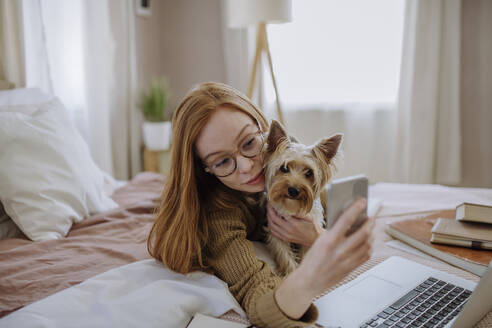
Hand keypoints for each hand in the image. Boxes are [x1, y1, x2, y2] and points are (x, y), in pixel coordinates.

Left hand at [266, 203, 322, 245]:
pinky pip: (274, 233)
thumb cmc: (313, 227)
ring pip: (272, 226)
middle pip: (273, 219)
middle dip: (269, 211)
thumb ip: (299, 212)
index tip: (273, 202)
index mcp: (294, 223)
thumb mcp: (309, 217)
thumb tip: (290, 207)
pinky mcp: (285, 239)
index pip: (280, 213)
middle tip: (269, 205)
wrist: (315, 239)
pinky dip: (271, 226)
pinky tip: (272, 222)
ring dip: (268, 219)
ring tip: (269, 212)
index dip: (274, 207)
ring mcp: (286, 235)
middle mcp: (288, 230)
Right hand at [275, 198, 373, 318]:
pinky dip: (369, 247)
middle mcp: (339, 250)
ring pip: (367, 244)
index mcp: (329, 241)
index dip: (356, 208)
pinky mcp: (351, 269)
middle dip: (369, 223)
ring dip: (371, 234)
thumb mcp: (319, 242)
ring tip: (370, 229)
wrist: (308, 282)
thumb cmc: (311, 261)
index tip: (362, 201)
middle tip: (371, 217)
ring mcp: (347, 261)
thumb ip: (333, 232)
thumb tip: (348, 221)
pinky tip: (368, 243)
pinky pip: (366, 255)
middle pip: (363, 233)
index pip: (346, 219)